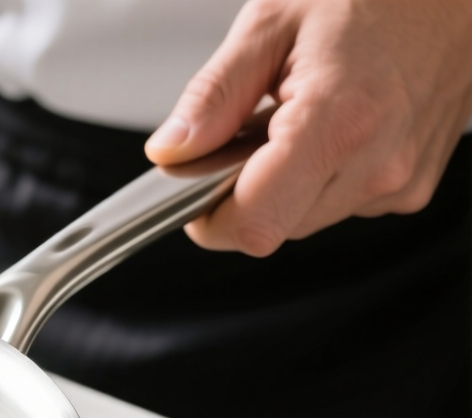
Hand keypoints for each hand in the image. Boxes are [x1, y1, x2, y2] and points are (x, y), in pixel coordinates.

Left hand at [144, 0, 471, 256]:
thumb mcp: (272, 23)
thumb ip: (213, 97)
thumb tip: (170, 151)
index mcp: (339, 123)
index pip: (254, 225)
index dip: (209, 217)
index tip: (194, 187)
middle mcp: (379, 165)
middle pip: (275, 227)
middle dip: (243, 193)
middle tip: (248, 131)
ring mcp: (401, 182)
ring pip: (305, 219)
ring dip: (283, 186)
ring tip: (294, 118)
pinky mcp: (413, 187)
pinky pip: (342, 204)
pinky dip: (320, 177)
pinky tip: (330, 128)